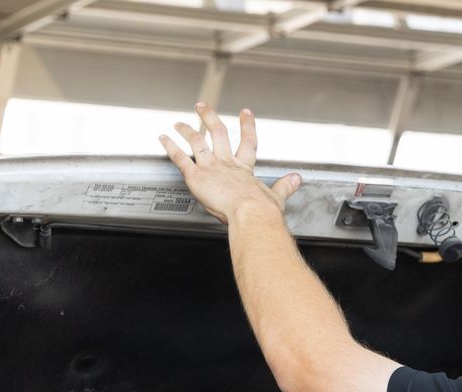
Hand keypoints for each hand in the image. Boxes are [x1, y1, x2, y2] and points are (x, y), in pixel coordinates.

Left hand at [160, 106, 301, 223]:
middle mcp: (226, 163)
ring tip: (179, 123)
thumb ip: (285, 186)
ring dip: (187, 129)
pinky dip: (171, 147)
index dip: (246, 126)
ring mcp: (211, 168)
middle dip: (209, 118)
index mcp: (244, 168)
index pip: (247, 141)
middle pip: (218, 133)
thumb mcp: (276, 197)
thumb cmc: (262, 210)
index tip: (245, 113)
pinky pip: (180, 158)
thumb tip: (296, 180)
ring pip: (197, 141)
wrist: (251, 214)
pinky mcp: (196, 176)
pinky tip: (164, 139)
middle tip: (203, 107)